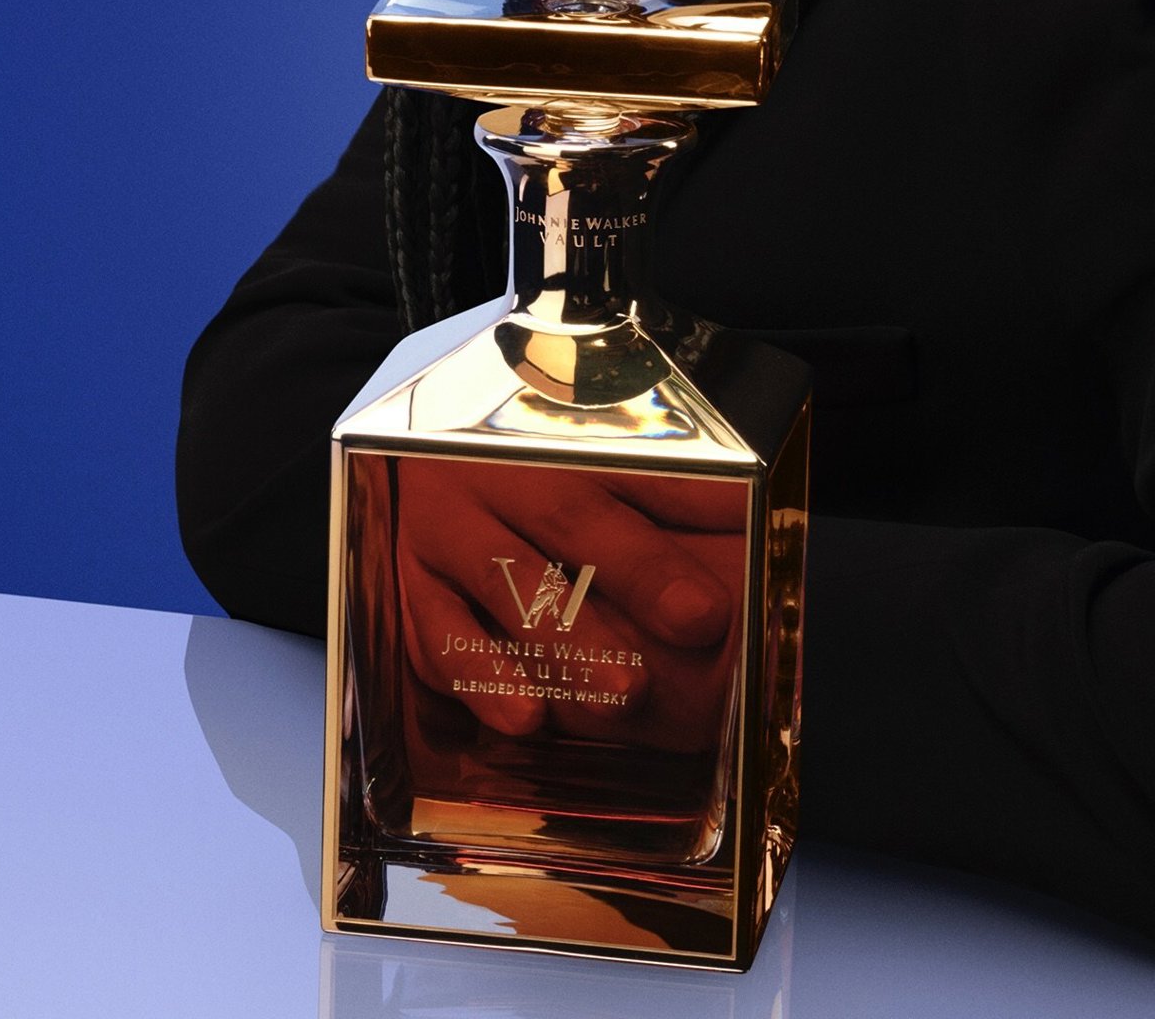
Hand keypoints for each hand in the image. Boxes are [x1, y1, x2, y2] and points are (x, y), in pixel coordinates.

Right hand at [395, 458, 747, 756]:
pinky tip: (528, 719)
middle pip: (575, 514)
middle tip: (701, 618)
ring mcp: (448, 527)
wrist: (393, 450)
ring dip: (569, 637)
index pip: (637, 462)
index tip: (755, 527)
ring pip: (507, 579)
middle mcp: (501, 472)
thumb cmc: (512, 472)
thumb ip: (661, 497)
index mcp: (555, 435)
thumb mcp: (574, 463)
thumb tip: (761, 528)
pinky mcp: (405, 584)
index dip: (697, 499)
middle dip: (641, 568)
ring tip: (627, 690)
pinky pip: (438, 633)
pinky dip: (484, 678)